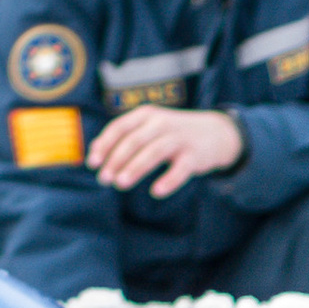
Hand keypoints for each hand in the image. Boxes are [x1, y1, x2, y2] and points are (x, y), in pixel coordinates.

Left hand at [87, 102, 247, 198]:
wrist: (215, 133)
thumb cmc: (173, 134)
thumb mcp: (148, 128)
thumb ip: (124, 137)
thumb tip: (93, 152)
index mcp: (146, 115)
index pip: (120, 127)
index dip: (105, 145)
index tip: (92, 163)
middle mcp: (161, 123)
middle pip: (134, 141)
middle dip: (116, 159)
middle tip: (104, 179)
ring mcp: (179, 138)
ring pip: (154, 152)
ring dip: (135, 168)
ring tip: (121, 183)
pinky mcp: (195, 155)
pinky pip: (180, 169)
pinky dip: (168, 180)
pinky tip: (156, 192)